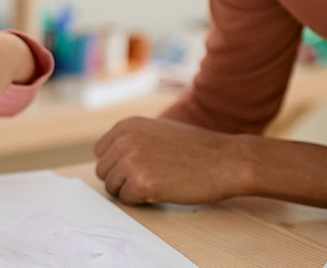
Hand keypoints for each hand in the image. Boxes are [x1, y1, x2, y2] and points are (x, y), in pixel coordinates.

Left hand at [93, 117, 253, 204]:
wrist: (225, 161)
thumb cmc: (196, 148)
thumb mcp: (158, 131)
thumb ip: (134, 139)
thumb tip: (112, 156)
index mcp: (127, 125)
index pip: (101, 151)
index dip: (117, 164)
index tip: (136, 168)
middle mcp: (124, 140)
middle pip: (103, 171)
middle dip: (122, 180)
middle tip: (150, 179)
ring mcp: (131, 161)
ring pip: (112, 187)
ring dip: (131, 191)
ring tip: (158, 183)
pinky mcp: (140, 183)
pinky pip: (127, 200)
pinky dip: (142, 201)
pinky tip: (162, 190)